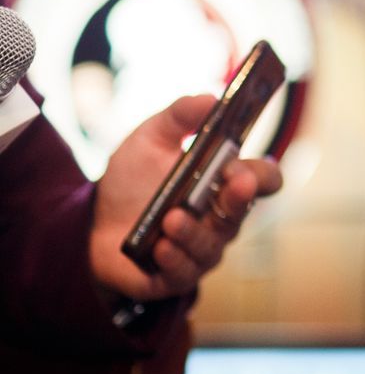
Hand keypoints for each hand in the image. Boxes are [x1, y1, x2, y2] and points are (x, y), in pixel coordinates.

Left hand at [89, 93, 284, 301]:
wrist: (91, 226)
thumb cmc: (131, 181)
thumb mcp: (149, 139)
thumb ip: (178, 115)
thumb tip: (210, 98)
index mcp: (223, 181)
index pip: (264, 179)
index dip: (261, 176)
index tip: (243, 167)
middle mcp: (220, 216)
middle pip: (244, 210)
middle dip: (240, 198)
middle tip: (233, 185)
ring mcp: (201, 248)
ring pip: (214, 243)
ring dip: (194, 231)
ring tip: (170, 220)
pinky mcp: (177, 275)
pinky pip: (186, 271)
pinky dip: (174, 258)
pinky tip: (159, 248)